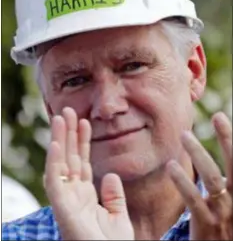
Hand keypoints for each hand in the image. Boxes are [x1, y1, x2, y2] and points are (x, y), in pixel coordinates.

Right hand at [44, 107, 133, 239]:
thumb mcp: (118, 217)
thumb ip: (114, 196)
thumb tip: (111, 176)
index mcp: (85, 196)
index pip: (82, 162)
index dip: (82, 142)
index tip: (84, 122)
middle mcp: (73, 195)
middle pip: (69, 158)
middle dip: (68, 134)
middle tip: (68, 111)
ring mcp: (66, 201)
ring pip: (60, 164)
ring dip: (59, 140)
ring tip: (61, 117)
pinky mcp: (62, 209)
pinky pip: (54, 182)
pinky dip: (54, 162)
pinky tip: (55, 143)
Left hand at [167, 112, 231, 239]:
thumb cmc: (224, 224)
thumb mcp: (229, 201)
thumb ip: (223, 181)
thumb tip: (215, 156)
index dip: (232, 139)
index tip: (222, 117)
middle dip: (228, 139)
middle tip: (217, 117)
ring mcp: (223, 213)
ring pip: (212, 178)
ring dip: (199, 153)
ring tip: (185, 135)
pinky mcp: (206, 225)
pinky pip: (194, 200)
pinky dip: (182, 181)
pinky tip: (171, 166)